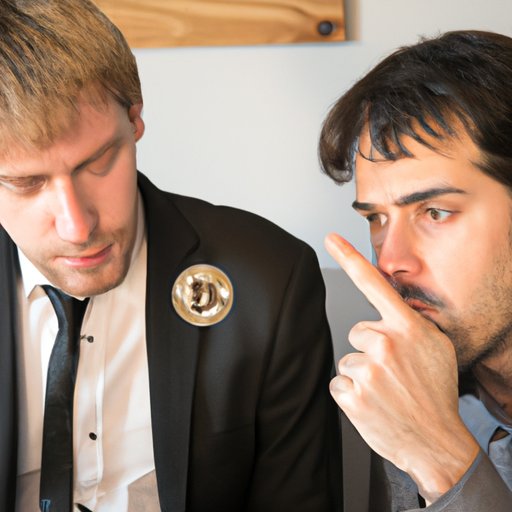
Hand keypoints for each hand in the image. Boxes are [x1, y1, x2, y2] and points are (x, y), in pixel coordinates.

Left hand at [325, 233, 478, 501]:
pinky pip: (338, 383)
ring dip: (362, 374)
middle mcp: (385, 344)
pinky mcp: (351, 396)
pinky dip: (351, 394)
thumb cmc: (435, 394)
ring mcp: (367, 371)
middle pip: (357, 332)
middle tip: (391, 371)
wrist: (436, 442)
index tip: (330, 239)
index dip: (350, 257)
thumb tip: (394, 311)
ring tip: (384, 389)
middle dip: (370, 349)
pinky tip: (372, 402)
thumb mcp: (438, 349)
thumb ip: (413, 325)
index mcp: (407, 329)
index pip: (373, 284)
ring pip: (347, 359)